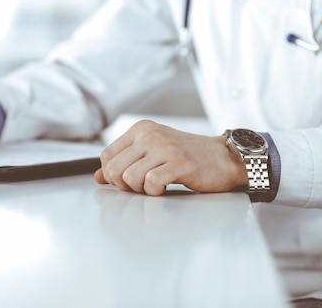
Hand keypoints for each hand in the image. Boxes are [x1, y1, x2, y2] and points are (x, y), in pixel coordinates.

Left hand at [94, 120, 246, 195]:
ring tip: (156, 185)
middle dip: (124, 185)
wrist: (223, 158)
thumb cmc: (188, 157)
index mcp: (141, 129)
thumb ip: (125, 162)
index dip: (112, 175)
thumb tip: (98, 176)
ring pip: (130, 177)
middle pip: (114, 169)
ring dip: (141, 190)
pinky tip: (165, 187)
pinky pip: (151, 183)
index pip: (106, 156)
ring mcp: (164, 147)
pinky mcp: (179, 162)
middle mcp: (150, 135)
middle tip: (142, 186)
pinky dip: (155, 192)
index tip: (126, 181)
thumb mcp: (152, 154)